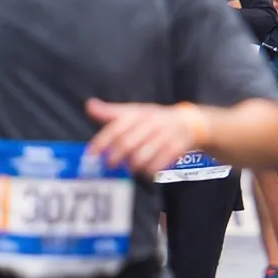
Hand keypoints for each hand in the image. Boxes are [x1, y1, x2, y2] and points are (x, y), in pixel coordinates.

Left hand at [86, 99, 202, 177]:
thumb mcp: (133, 112)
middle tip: (109, 166)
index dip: (101, 142)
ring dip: (132, 166)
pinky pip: (160, 162)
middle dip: (115, 157)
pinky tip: (146, 172)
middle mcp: (151, 122)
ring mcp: (165, 134)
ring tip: (129, 169)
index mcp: (138, 113)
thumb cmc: (153, 120)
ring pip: (143, 155)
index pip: (116, 128)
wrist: (188, 122)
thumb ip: (110, 113)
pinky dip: (150, 170)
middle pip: (127, 143)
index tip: (90, 155)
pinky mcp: (177, 146)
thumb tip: (89, 106)